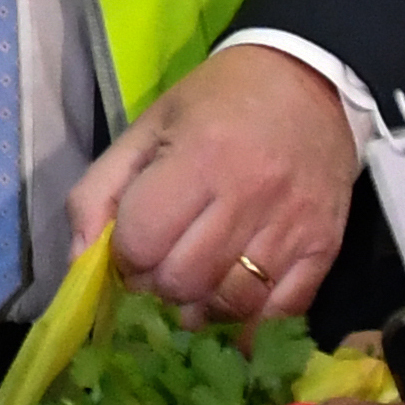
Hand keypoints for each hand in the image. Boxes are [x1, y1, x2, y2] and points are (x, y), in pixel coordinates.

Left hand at [74, 44, 359, 324]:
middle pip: (182, 281)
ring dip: (200, 307)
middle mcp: (248, 194)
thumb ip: (99, 190)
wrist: (310, 80)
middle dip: (158, 285)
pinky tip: (230, 307)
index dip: (124, 256)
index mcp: (200, 156)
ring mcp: (292, 225)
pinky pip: (280, 314)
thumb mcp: (147, 128)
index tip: (131, 247)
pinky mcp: (324, 247)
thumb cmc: (218, 102)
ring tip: (194, 284)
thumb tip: (80, 261)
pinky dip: (249, 324)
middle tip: (161, 267)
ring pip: (229, 304)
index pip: (142, 242)